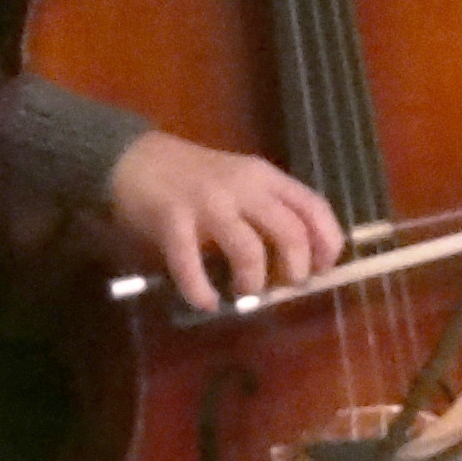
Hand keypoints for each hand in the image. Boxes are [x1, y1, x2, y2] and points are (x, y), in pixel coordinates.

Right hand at [101, 131, 341, 310]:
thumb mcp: (240, 181)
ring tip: (245, 293)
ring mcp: (207, 203)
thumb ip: (268, 208)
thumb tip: (301, 257)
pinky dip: (201, 291)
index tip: (324, 268)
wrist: (133, 158)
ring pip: (250, 250)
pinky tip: (205, 302)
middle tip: (286, 286)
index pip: (314, 207)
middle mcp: (242, 187)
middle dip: (296, 269)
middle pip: (290, 232)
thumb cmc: (192, 176)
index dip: (328, 242)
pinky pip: (191, 265)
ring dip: (254, 282)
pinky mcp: (173, 221)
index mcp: (264, 176)